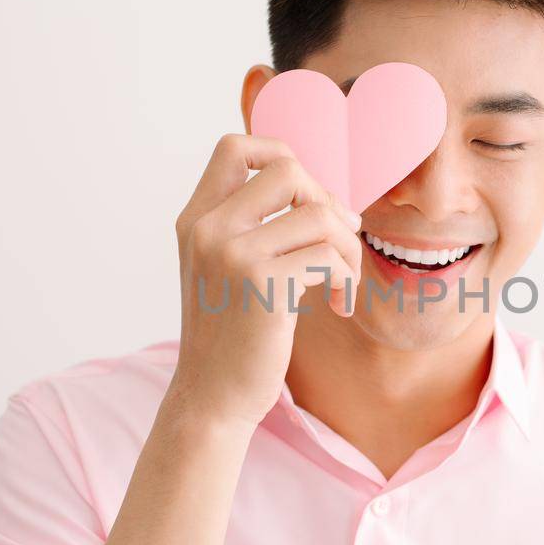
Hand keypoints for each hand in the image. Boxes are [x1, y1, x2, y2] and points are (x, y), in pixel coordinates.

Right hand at [167, 133, 362, 431]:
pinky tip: (339, 306)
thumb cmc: (232, 334)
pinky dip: (346, 279)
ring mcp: (231, 254)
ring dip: (347, 247)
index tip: (306, 196)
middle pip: (287, 170)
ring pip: (319, 215)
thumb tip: (327, 195)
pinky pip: (329, 257)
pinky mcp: (261, 284)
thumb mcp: (225, 270)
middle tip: (337, 241)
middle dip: (326, 201)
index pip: (233, 147)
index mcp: (195, 219)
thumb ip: (252, 227)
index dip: (280, 153)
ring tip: (343, 281)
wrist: (212, 397)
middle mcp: (207, 229)